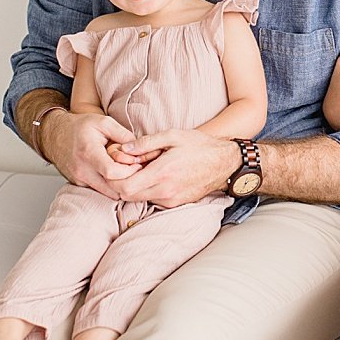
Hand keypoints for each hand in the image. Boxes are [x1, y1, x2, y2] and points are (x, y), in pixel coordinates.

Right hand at [40, 110, 139, 198]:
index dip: (129, 171)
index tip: (137, 163)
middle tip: (136, 169)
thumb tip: (140, 149)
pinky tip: (115, 172)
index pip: (112, 172)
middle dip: (128, 180)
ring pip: (107, 192)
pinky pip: (99, 189)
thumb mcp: (104, 122)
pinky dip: (110, 184)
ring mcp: (79, 179)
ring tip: (126, 170)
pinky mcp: (79, 184)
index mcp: (89, 153)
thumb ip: (123, 135)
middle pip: (112, 187)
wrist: (54, 135)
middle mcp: (82, 170)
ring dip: (120, 184)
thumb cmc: (80, 127)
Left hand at [112, 129, 240, 206]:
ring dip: (135, 187)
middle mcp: (165, 191)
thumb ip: (146, 142)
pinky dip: (148, 190)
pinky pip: (153, 200)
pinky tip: (154, 176)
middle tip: (125, 167)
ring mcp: (171, 200)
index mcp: (163, 172)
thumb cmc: (199, 146)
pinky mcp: (176, 204)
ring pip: (140, 199)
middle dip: (121, 183)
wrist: (225, 162)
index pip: (125, 187)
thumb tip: (124, 149)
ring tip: (142, 169)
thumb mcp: (173, 135)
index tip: (116, 166)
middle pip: (128, 196)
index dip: (114, 179)